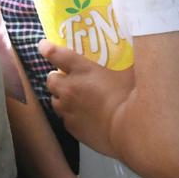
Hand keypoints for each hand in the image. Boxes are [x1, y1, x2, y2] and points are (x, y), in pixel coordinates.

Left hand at [39, 39, 134, 159]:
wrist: (129, 130)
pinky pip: (65, 119)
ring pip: (55, 100)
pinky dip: (71, 116)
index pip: (56, 54)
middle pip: (50, 79)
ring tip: (75, 99)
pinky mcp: (72, 128)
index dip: (48, 48)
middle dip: (57, 78)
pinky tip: (84, 117)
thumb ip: (128, 60)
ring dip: (62, 97)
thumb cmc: (131, 98)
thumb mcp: (131, 72)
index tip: (43, 46)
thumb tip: (135, 51)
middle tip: (69, 79)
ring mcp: (68, 110)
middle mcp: (70, 88)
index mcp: (82, 70)